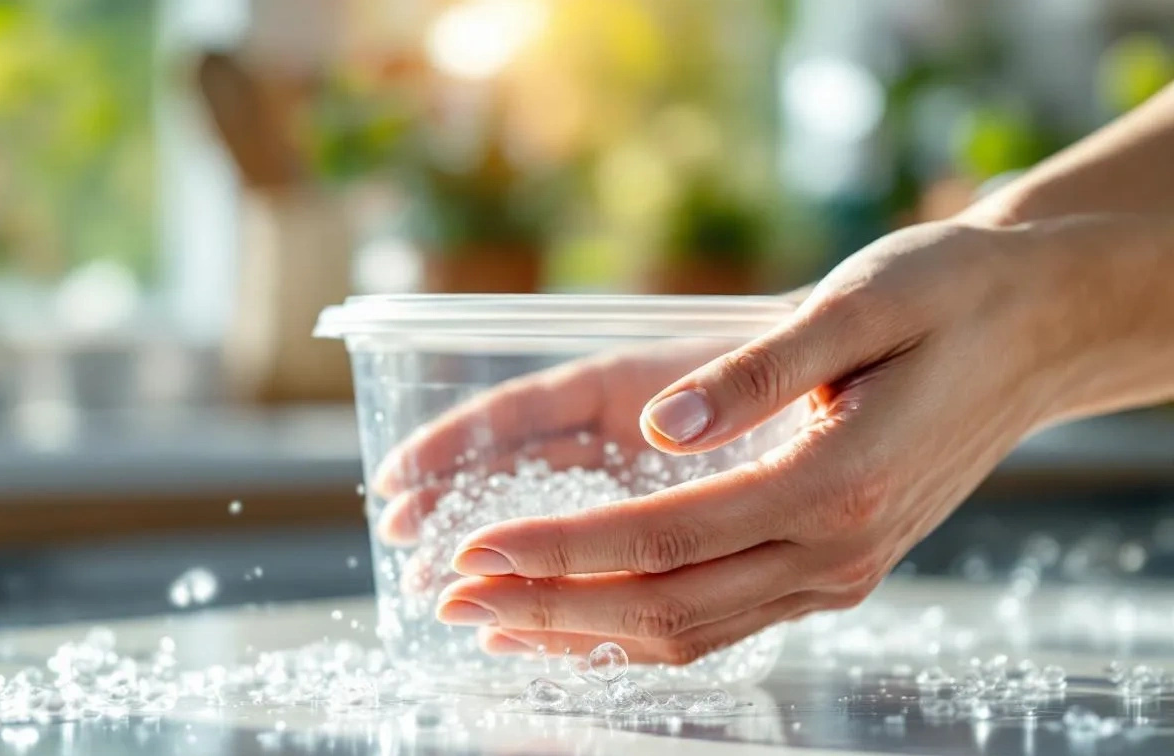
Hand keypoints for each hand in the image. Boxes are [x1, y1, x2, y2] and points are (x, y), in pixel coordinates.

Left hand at [406, 219, 1091, 664]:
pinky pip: (720, 622)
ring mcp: (837, 573)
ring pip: (687, 632)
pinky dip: (639, 632)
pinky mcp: (833, 569)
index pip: (661, 542)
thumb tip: (662, 424)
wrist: (1032, 331)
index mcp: (833, 485)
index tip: (472, 549)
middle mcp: (835, 552)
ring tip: (490, 623)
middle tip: (449, 598)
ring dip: (581, 632)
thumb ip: (758, 370)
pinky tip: (581, 625)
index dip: (557, 551)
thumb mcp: (859, 302)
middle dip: (544, 607)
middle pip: (662, 606)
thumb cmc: (946, 298)